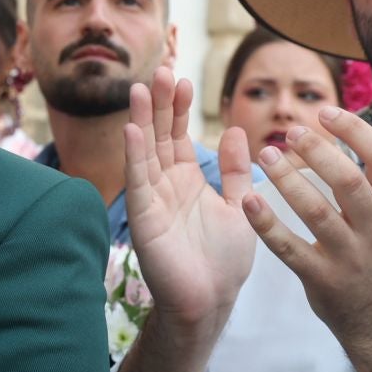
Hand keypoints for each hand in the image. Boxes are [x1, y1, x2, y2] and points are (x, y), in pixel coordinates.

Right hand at [121, 67, 256, 326]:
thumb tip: (235, 130)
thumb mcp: (240, 205)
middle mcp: (165, 185)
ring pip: (144, 151)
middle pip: (158, 135)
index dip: (178, 108)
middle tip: (160, 70)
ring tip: (140, 88)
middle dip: (159, 104)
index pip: (177, 135)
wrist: (211, 301)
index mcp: (187, 180)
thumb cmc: (224, 261)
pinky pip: (138, 181)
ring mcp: (152, 199)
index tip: (182, 79)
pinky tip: (132, 129)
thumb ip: (236, 170)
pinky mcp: (144, 217)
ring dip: (141, 119)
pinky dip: (134, 155)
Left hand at [242, 106, 371, 345]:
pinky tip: (249, 201)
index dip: (354, 131)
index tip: (324, 112)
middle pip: (349, 182)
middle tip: (290, 131)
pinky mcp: (321, 279)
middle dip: (319, 152)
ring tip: (265, 155)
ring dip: (289, 181)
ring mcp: (348, 257)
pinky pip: (290, 249)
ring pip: (318, 213)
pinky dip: (268, 226)